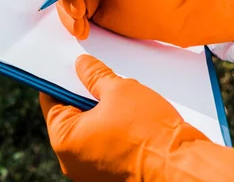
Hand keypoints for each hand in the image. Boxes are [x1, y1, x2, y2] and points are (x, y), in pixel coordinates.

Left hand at [40, 55, 233, 181]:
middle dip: (84, 93)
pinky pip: (106, 144)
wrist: (181, 167)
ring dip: (102, 110)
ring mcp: (93, 171)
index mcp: (65, 140)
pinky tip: (131, 111)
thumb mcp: (119, 89)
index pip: (51, 100)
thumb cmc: (149, 131)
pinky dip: (114, 127)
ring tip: (119, 90)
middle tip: (98, 71)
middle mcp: (73, 160)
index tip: (69, 63)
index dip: (60, 78)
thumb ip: (95, 75)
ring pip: (91, 130)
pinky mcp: (113, 174)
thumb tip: (81, 65)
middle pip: (71, 116)